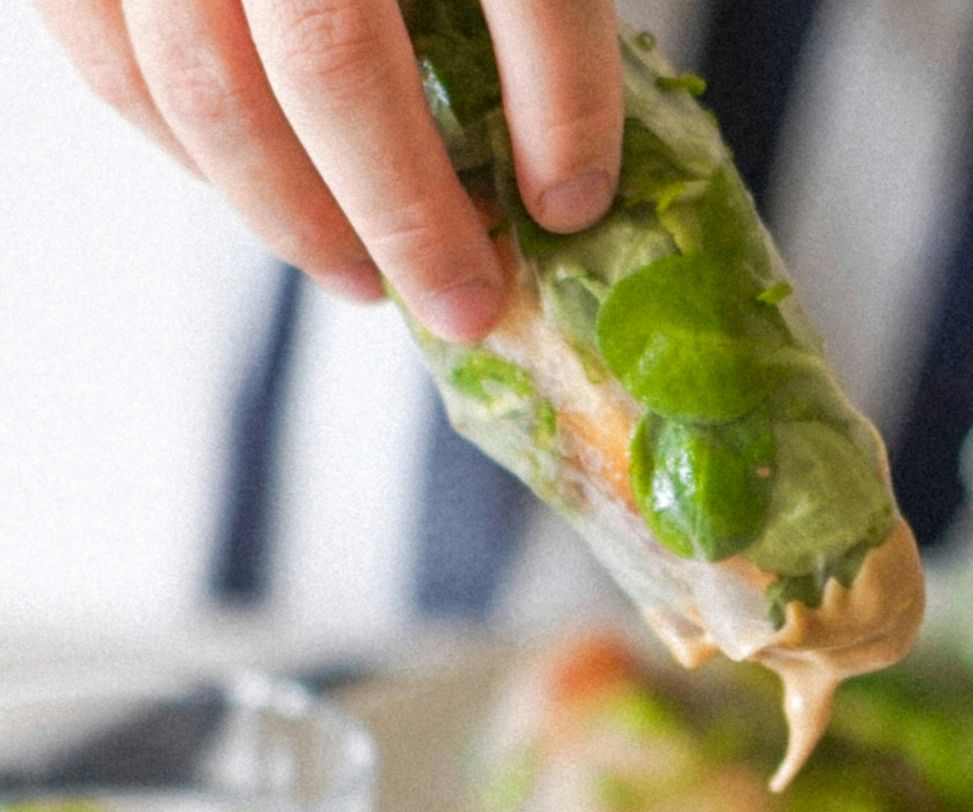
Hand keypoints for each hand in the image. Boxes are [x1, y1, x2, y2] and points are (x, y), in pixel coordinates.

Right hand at [33, 0, 624, 340]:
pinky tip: (256, 197)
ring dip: (293, 214)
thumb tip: (570, 138)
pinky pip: (107, 59)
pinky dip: (184, 150)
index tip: (573, 203)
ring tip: (365, 277)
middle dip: (410, 212)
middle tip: (469, 300)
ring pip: (208, 86)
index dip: (561, 103)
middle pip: (334, 62)